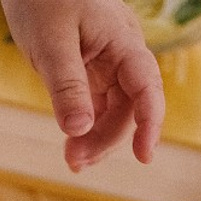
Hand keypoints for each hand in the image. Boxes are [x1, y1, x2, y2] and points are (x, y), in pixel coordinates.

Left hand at [2, 0, 163, 170]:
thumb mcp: (50, 42)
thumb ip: (66, 86)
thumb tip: (79, 130)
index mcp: (121, 40)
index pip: (146, 85)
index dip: (149, 122)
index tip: (143, 156)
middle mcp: (121, 53)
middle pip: (128, 107)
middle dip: (106, 138)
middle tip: (74, 161)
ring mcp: (107, 63)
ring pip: (114, 111)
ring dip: (96, 139)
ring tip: (73, 161)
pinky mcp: (90, 72)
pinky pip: (97, 106)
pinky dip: (87, 129)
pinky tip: (74, 147)